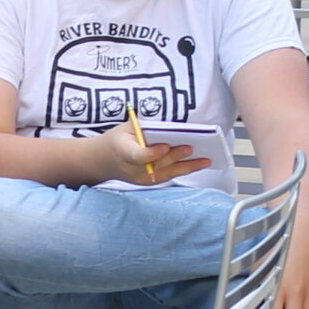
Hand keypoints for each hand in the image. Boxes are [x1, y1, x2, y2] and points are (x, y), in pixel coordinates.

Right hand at [95, 122, 210, 186]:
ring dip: (187, 167)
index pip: (138, 155)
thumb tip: (169, 125)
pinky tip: (198, 165)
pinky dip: (184, 170)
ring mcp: (141, 179)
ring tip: (205, 160)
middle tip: (191, 148)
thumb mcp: (125, 128)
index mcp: (123, 151)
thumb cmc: (118, 139)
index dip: (152, 153)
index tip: (165, 146)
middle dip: (175, 157)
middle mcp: (132, 169)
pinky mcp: (148, 183)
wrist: (104, 160)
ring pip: (167, 174)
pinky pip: (169, 177)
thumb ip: (144, 128)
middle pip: (156, 165)